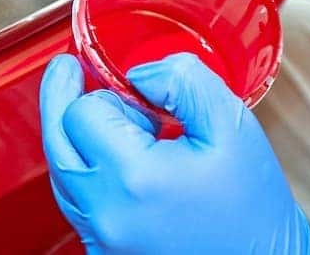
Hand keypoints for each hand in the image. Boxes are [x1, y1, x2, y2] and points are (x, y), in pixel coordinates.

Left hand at [39, 53, 309, 253]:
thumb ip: (183, 81)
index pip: (80, 113)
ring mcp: (100, 239)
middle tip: (68, 72)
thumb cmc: (253, 208)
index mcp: (134, 177)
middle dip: (65, 104)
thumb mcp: (233, 125)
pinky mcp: (102, 253)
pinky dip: (87, 175)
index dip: (105, 93)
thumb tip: (138, 74)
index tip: (132, 94)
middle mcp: (106, 213)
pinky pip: (77, 204)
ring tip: (116, 124)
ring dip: (77, 141)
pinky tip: (117, 161)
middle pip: (56, 141)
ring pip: (61, 173)